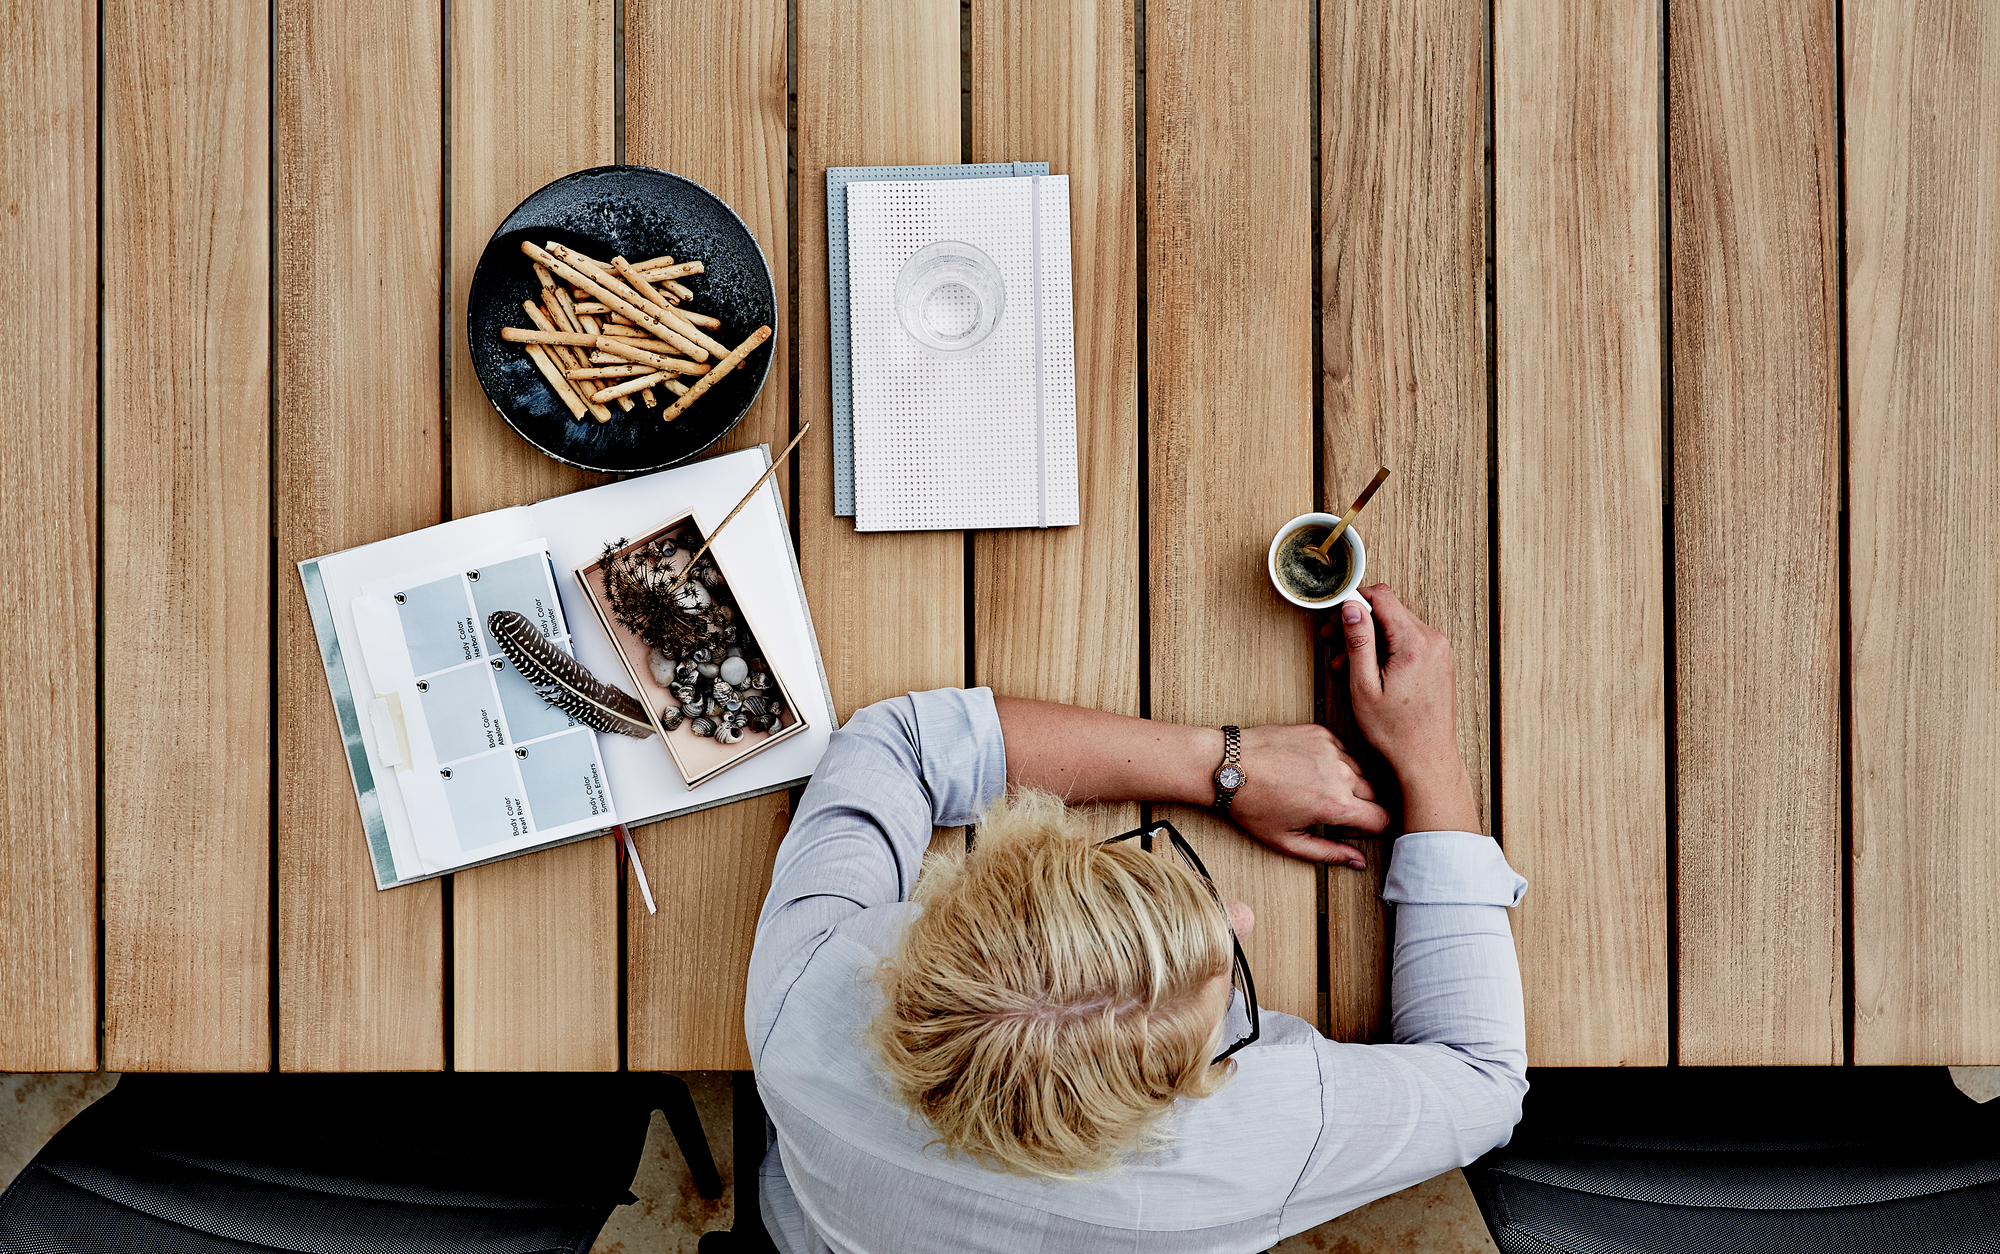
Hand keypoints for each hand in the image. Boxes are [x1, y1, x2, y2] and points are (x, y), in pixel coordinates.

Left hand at [1228, 723, 1390, 867]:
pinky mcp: (1320, 733)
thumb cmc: (1252, 805)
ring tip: (1313, 789)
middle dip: (1358, 807)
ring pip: (1359, 771)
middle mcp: (1340, 773)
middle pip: (1374, 795)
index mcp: (1335, 804)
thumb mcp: (1288, 840)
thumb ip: (1329, 853)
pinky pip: (1341, 751)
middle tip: (1325, 811)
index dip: (1368, 829)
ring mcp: (1331, 749)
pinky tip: (1307, 770)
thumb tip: (1358, 861)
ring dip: (1346, 783)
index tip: (1347, 828)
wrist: (1227, 766)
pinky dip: (1332, 762)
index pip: (1382, 819)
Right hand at [1339, 585, 1478, 832]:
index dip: (1353, 600)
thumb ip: (1358, 641)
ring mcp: (1439, 649)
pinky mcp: (1439, 659)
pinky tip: (1370, 667)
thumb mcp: (1364, 686)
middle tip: (1332, 639)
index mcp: (1413, 643)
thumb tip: (1351, 607)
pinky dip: (1387, 646)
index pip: (1381, 596)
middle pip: (1388, 609)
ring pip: (1397, 624)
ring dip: (1370, 636)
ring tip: (1347, 662)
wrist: (1426, 756)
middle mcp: (1432, 640)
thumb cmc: (1395, 730)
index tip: (1334, 616)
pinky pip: (1408, 639)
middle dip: (1358, 621)